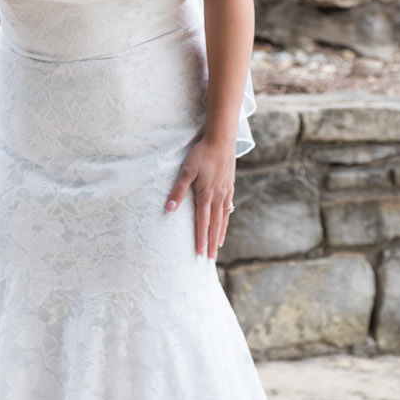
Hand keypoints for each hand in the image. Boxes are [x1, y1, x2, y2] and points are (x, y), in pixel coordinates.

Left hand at [165, 137, 235, 260]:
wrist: (221, 140)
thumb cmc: (201, 154)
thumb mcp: (186, 171)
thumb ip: (178, 190)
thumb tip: (169, 209)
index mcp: (206, 195)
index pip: (202, 222)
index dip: (201, 239)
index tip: (200, 253)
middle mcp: (218, 197)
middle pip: (215, 224)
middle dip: (212, 242)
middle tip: (211, 258)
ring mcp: (226, 192)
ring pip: (223, 218)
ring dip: (220, 233)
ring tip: (219, 246)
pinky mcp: (230, 186)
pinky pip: (228, 208)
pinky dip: (226, 219)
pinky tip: (224, 221)